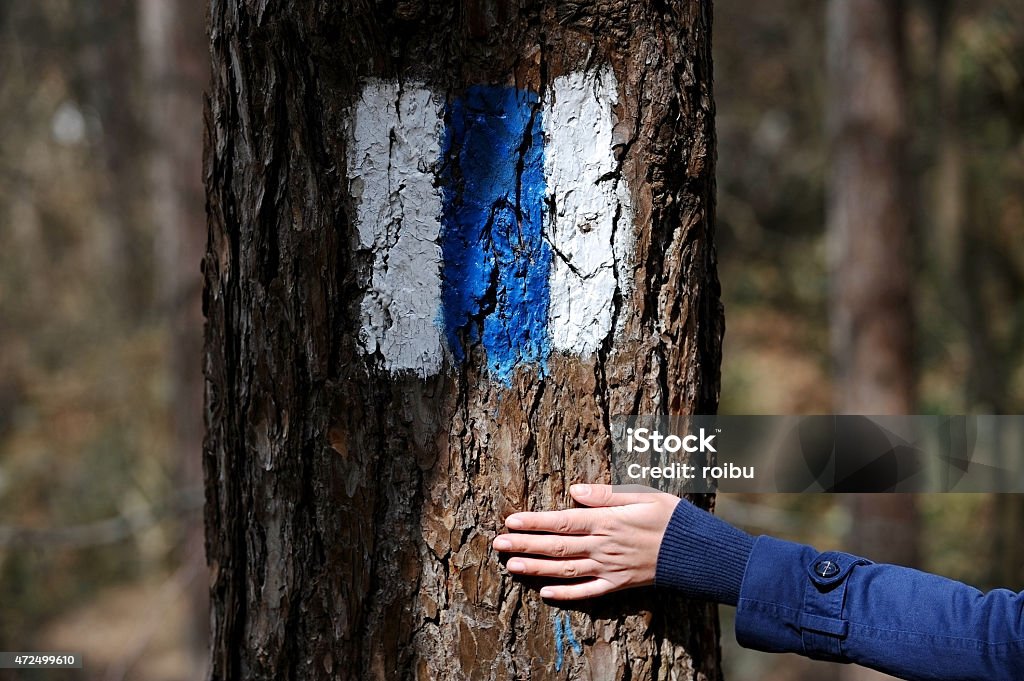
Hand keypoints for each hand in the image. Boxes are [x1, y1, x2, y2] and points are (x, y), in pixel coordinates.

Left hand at [493, 483, 680, 599]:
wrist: (697, 553)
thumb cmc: (671, 517)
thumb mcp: (643, 495)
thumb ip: (607, 494)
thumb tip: (575, 491)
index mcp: (607, 521)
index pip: (562, 522)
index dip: (534, 523)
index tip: (511, 522)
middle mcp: (604, 547)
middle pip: (557, 547)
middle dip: (525, 545)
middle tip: (498, 544)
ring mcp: (609, 569)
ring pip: (566, 570)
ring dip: (536, 569)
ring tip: (511, 566)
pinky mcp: (618, 585)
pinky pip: (588, 592)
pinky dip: (566, 594)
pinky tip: (545, 593)